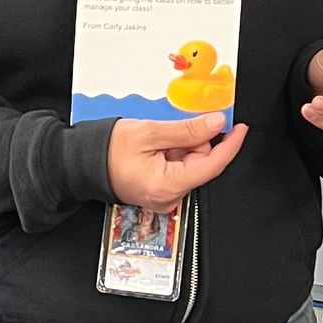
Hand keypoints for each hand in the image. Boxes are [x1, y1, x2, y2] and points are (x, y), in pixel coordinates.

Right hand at [108, 113, 247, 208]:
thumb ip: (187, 129)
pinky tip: (156, 148)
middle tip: (170, 129)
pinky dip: (173, 154)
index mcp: (168, 186)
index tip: (239, 128)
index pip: (212, 165)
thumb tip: (216, 124)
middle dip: (193, 141)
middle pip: (201, 163)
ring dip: (180, 146)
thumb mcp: (150, 132)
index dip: (230, 145)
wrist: (82, 164)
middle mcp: (169, 198)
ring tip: (156, 140)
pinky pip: (178, 169)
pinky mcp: (160, 192)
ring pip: (190, 165)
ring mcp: (164, 197)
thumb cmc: (107, 151)